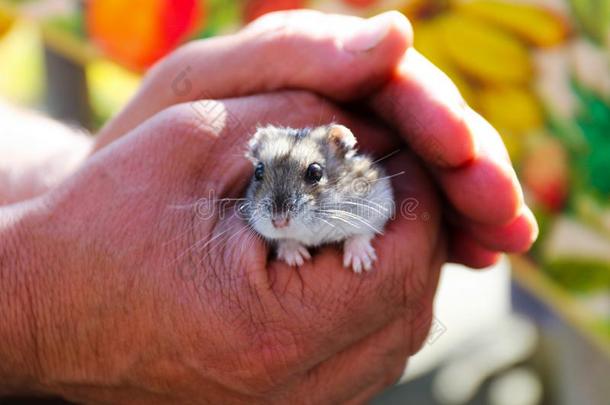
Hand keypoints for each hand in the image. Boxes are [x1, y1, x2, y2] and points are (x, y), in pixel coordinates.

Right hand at [6, 92, 442, 403]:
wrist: (42, 310)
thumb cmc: (99, 229)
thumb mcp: (193, 144)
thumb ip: (298, 126)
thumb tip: (376, 135)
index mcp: (269, 330)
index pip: (400, 268)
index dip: (417, 204)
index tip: (401, 162)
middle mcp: (286, 393)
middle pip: (407, 311)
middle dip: (412, 238)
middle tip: (388, 187)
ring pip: (392, 342)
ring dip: (395, 275)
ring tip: (366, 221)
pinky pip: (359, 363)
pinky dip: (369, 311)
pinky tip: (342, 268)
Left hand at [94, 10, 536, 268]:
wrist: (124, 217)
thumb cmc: (151, 147)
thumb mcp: (204, 87)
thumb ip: (293, 54)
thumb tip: (395, 33)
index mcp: (315, 74)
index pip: (396, 83)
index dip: (437, 115)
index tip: (462, 155)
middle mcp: (340, 115)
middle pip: (425, 133)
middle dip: (470, 168)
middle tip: (503, 213)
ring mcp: (346, 164)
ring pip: (426, 178)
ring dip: (469, 205)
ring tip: (501, 239)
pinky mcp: (345, 209)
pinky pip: (406, 215)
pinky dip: (442, 233)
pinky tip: (469, 253)